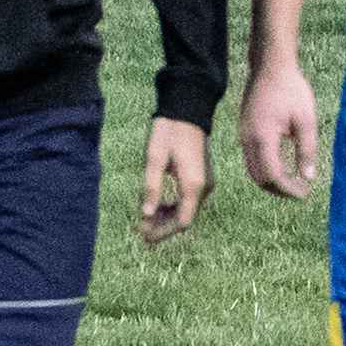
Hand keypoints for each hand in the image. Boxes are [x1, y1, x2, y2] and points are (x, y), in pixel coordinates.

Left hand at [138, 117, 211, 243]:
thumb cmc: (169, 131)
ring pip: (187, 209)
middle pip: (185, 218)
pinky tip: (158, 205)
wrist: (188, 109)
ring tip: (145, 219)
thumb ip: (151, 187)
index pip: (182, 222)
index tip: (144, 235)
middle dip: (162, 226)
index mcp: (193, 184)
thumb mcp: (154, 158)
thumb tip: (147, 214)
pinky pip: (189, 199)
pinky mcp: (203, 176)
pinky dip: (174, 206)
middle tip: (139, 229)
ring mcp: (205, 181)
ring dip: (167, 217)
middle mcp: (204, 186)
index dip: (163, 233)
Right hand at [241, 62, 318, 199]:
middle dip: (279, 190)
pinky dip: (265, 168)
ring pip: (253, 170)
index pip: (273, 176)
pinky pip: (251, 158)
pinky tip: (283, 165)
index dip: (288, 190)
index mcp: (264, 138)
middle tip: (299, 191)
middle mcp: (248, 139)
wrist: (271, 66)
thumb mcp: (305, 119)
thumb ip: (306, 150)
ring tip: (292, 182)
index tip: (304, 193)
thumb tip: (308, 177)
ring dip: (271, 180)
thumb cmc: (291, 89)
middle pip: (259, 178)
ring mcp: (243, 134)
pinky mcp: (244, 130)